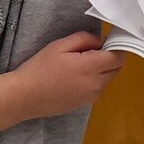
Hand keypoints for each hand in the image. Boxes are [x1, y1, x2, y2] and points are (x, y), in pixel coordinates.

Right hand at [0, 32, 123, 132]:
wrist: (24, 97)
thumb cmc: (40, 68)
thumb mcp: (60, 46)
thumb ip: (84, 39)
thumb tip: (101, 41)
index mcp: (91, 68)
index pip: (119, 57)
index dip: (116, 46)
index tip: (105, 41)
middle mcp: (97, 85)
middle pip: (117, 68)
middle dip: (110, 57)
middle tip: (90, 50)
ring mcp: (92, 97)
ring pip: (109, 79)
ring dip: (103, 69)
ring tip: (80, 64)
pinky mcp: (85, 104)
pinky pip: (99, 88)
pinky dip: (95, 80)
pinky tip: (75, 77)